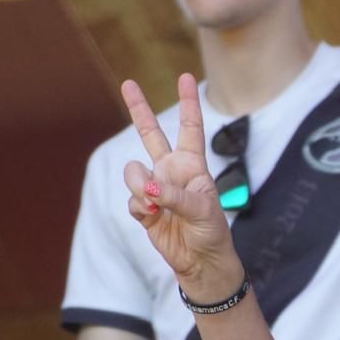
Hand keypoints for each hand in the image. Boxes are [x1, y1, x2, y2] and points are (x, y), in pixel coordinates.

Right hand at [120, 74, 245, 300]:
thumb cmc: (211, 233)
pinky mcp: (144, 208)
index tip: (185, 77)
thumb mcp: (202, 211)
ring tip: (155, 204)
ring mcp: (156, 188)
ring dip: (140, 187)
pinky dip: (140, 208)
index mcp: (193, 165)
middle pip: (151, 134)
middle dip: (138, 109)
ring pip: (134, 173)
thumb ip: (174, 195)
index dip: (188, 103)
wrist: (201, 262)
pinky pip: (131, 199)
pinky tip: (152, 217)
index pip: (190, 128)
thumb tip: (149, 188)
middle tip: (127, 83)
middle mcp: (172, 171)